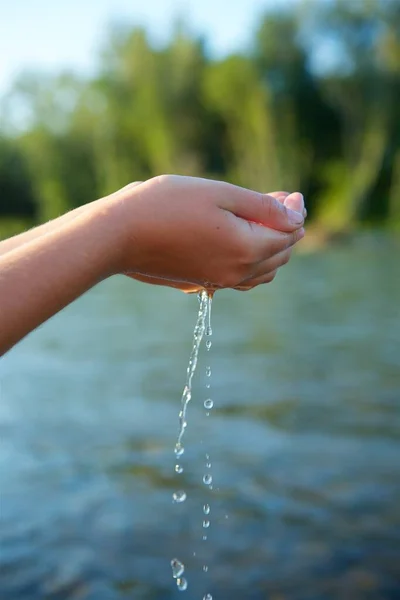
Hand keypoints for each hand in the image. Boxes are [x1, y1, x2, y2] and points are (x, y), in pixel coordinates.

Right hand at [110, 176, 304, 289]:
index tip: (292, 193)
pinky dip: (254, 262)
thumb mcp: (220, 194)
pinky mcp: (204, 283)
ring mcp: (220, 282)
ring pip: (264, 271)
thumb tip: (296, 216)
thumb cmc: (167, 205)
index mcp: (246, 249)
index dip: (295, 212)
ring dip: (273, 247)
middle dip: (287, 228)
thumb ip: (263, 207)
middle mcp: (237, 273)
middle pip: (281, 255)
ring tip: (266, 220)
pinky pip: (243, 279)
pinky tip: (245, 244)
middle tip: (282, 201)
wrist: (120, 235)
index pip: (289, 234)